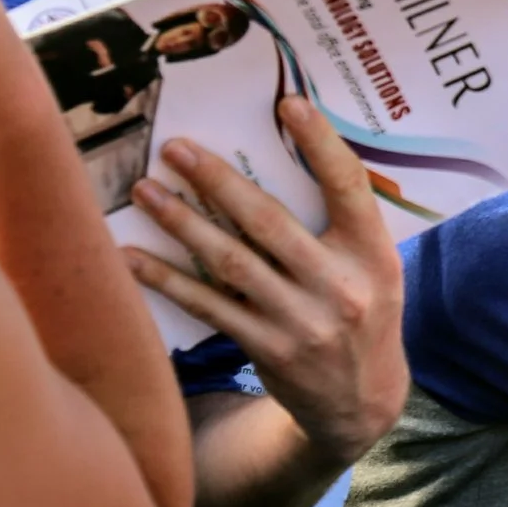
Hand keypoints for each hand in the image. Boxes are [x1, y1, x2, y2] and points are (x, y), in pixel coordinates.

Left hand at [125, 97, 409, 465]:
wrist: (363, 403)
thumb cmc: (364, 315)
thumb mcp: (375, 268)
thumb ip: (341, 226)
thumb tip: (281, 161)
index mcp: (373, 253)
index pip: (349, 186)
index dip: (321, 142)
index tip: (289, 103)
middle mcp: (340, 285)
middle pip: (268, 221)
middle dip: (216, 179)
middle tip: (175, 148)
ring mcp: (301, 321)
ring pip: (231, 261)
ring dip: (182, 222)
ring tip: (145, 190)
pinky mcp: (268, 348)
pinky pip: (209, 306)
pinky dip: (167, 280)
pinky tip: (132, 258)